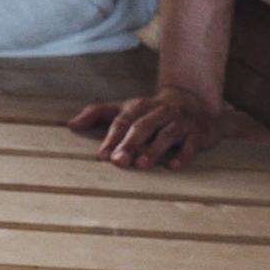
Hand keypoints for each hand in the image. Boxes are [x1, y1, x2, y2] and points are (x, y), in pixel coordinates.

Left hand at [69, 86, 235, 171]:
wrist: (195, 102)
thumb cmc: (151, 111)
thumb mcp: (126, 108)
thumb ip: (98, 114)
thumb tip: (71, 125)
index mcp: (140, 106)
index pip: (123, 120)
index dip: (112, 137)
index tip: (102, 156)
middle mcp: (160, 112)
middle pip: (143, 126)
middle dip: (130, 144)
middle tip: (118, 162)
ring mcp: (181, 122)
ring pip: (167, 134)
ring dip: (154, 149)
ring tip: (141, 165)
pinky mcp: (198, 133)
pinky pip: (191, 144)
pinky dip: (183, 155)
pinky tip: (173, 167)